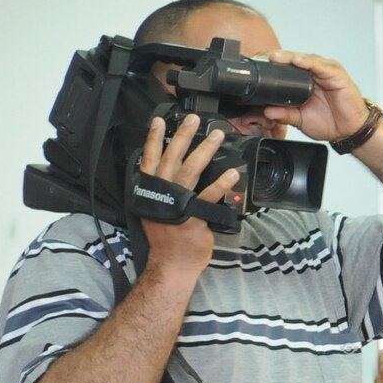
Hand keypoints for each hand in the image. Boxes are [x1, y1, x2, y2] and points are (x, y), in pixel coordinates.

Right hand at [136, 113, 233, 278]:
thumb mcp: (158, 209)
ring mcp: (177, 205)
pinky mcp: (193, 217)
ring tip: (217, 136)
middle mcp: (162, 195)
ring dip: (204, 150)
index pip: (150, 160)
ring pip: (190, 171)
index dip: (154, 139)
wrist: (172, 264)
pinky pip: (209, 196)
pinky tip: (232, 172)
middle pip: (172, 159)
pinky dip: (221, 184)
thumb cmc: (168, 237)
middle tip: (195, 118)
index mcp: (151, 191)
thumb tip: (175, 170)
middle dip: (184, 136)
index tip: (160, 121)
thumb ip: (163, 190)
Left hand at [260, 50, 371, 144]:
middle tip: (260, 57)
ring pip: (304, 59)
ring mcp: (325, 71)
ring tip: (275, 57)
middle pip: (292, 60)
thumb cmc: (330, 122)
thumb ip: (285, 114)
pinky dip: (309, 62)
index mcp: (304, 81)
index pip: (285, 68)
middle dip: (276, 57)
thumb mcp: (301, 120)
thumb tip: (267, 111)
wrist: (349, 131)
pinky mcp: (336, 74)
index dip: (271, 65)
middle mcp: (314, 73)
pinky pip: (321, 66)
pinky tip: (299, 61)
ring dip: (289, 57)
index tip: (255, 66)